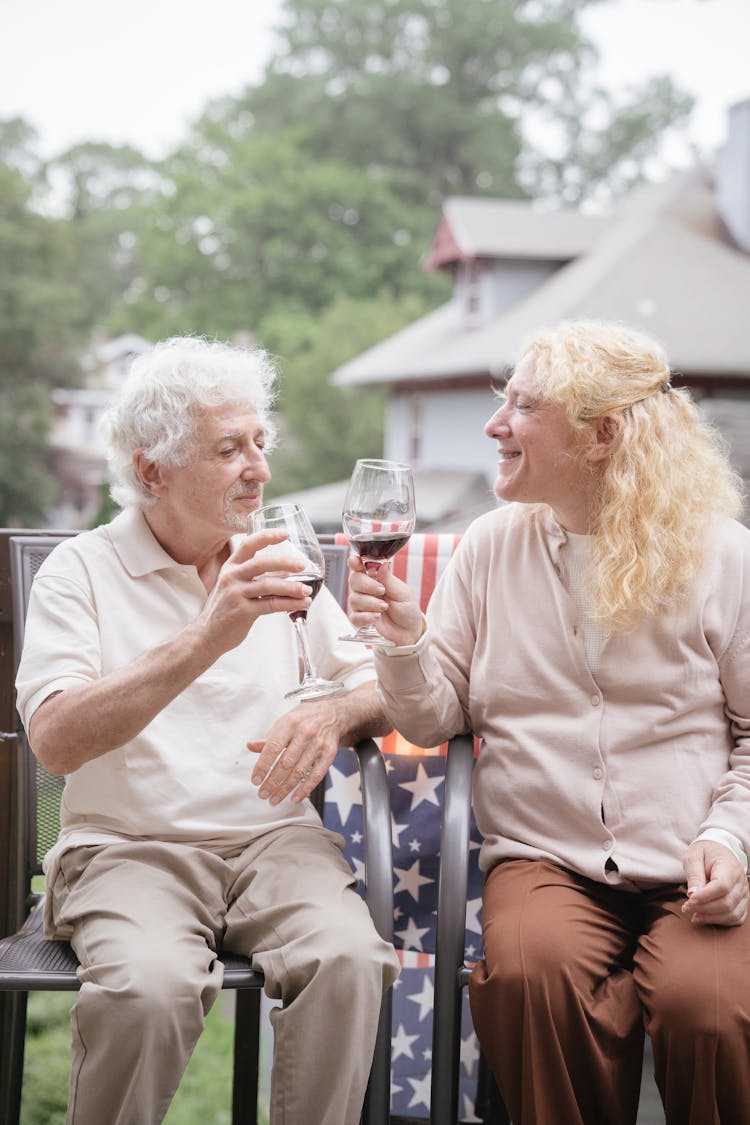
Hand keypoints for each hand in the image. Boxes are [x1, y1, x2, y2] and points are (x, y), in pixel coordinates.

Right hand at [197, 529, 311, 656]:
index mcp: (230, 567)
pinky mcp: (243, 612)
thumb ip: (252, 576)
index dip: (267, 536)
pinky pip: (271, 605)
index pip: (248, 544)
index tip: (285, 533)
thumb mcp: (232, 585)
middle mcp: (231, 577)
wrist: (207, 635)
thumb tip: (285, 572)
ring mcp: (236, 594)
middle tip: (302, 565)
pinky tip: (301, 604)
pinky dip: (290, 604)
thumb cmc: (225, 609)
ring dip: (292, 588)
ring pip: (269, 585)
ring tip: (306, 590)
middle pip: (262, 563)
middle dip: (285, 563)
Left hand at [248, 698, 345, 804]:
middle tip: (263, 794)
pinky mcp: (329, 754)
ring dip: (285, 789)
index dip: (263, 766)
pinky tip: (295, 798)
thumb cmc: (305, 718)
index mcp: (290, 723)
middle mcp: (305, 733)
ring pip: (300, 772)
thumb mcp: (285, 721)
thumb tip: (251, 746)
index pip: (273, 748)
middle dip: (272, 782)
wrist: (332, 714)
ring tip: (274, 799)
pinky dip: (305, 789)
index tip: (256, 780)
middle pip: (286, 763)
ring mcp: (319, 744)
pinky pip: (316, 775)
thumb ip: (269, 737)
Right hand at [346, 555, 422, 645]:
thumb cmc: (407, 609)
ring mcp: (363, 604)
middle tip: (382, 591)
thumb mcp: (402, 592)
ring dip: (370, 603)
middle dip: (367, 585)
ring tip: (384, 607)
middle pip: (354, 580)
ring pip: (354, 599)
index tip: (355, 562)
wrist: (409, 631)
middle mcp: (367, 590)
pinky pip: (354, 616)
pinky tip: (377, 617)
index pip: (361, 567)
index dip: (355, 563)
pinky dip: (366, 616)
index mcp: (377, 578)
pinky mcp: (361, 619)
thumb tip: (382, 564)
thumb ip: (388, 579)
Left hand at [682, 840, 749, 926]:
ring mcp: (743, 893)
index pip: (722, 886)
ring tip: (693, 915)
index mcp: (729, 866)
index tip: (689, 898)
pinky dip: (720, 921)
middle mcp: (740, 881)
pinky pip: (736, 918)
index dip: (705, 896)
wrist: (718, 851)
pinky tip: (704, 918)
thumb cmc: (704, 854)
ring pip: (732, 914)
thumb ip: (694, 874)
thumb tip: (692, 895)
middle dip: (704, 908)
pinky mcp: (742, 902)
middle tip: (686, 907)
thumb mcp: (693, 857)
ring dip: (711, 918)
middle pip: (727, 903)